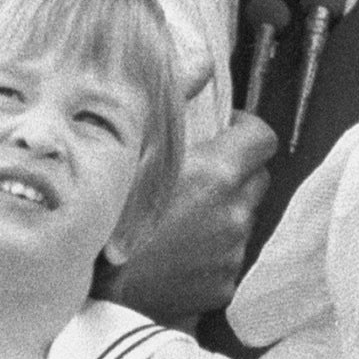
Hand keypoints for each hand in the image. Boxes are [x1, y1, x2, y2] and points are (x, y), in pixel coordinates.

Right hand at [103, 113, 278, 321]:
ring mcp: (232, 252)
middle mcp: (235, 213)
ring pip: (242, 219)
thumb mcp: (131, 148)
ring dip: (222, 212)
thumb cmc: (105, 219)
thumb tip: (202, 62)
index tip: (225, 131)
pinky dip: (212, 250)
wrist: (95, 296)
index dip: (245, 129)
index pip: (264, 137)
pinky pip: (228, 257)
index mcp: (218, 174)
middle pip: (257, 179)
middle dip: (235, 172)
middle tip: (197, 174)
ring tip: (181, 217)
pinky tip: (178, 252)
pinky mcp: (224, 286)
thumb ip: (173, 103)